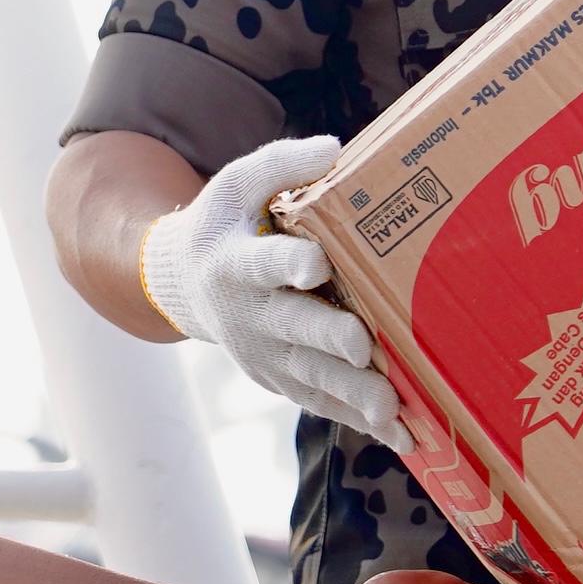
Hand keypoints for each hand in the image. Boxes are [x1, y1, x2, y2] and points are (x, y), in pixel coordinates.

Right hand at [140, 136, 399, 441]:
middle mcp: (249, 313)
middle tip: (361, 345)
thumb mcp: (237, 183)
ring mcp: (263, 353)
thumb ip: (280, 165)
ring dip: (352, 394)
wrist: (184, 283)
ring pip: (312, 376)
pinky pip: (320, 401)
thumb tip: (333, 149)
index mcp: (237, 261)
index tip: (315, 263)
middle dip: (329, 337)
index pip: (264, 261)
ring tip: (393, 411)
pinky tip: (398, 435)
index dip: (288, 262)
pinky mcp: (279, 379)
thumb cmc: (225, 223)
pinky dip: (356, 418)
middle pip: (293, 327)